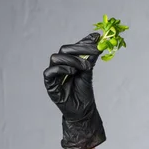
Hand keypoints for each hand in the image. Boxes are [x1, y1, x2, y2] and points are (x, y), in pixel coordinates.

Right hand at [43, 32, 106, 148]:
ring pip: (56, 58)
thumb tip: (99, 39)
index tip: (97, 38)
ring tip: (85, 67)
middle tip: (94, 51)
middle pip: (64, 49)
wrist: (83, 110)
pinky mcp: (50, 85)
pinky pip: (49, 72)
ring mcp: (53, 75)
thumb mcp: (89, 70)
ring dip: (72, 60)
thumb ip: (91, 55)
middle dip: (80, 48)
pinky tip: (73, 72)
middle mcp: (59, 65)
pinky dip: (61, 69)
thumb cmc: (84, 91)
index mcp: (68, 61)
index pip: (73, 46)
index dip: (84, 41)